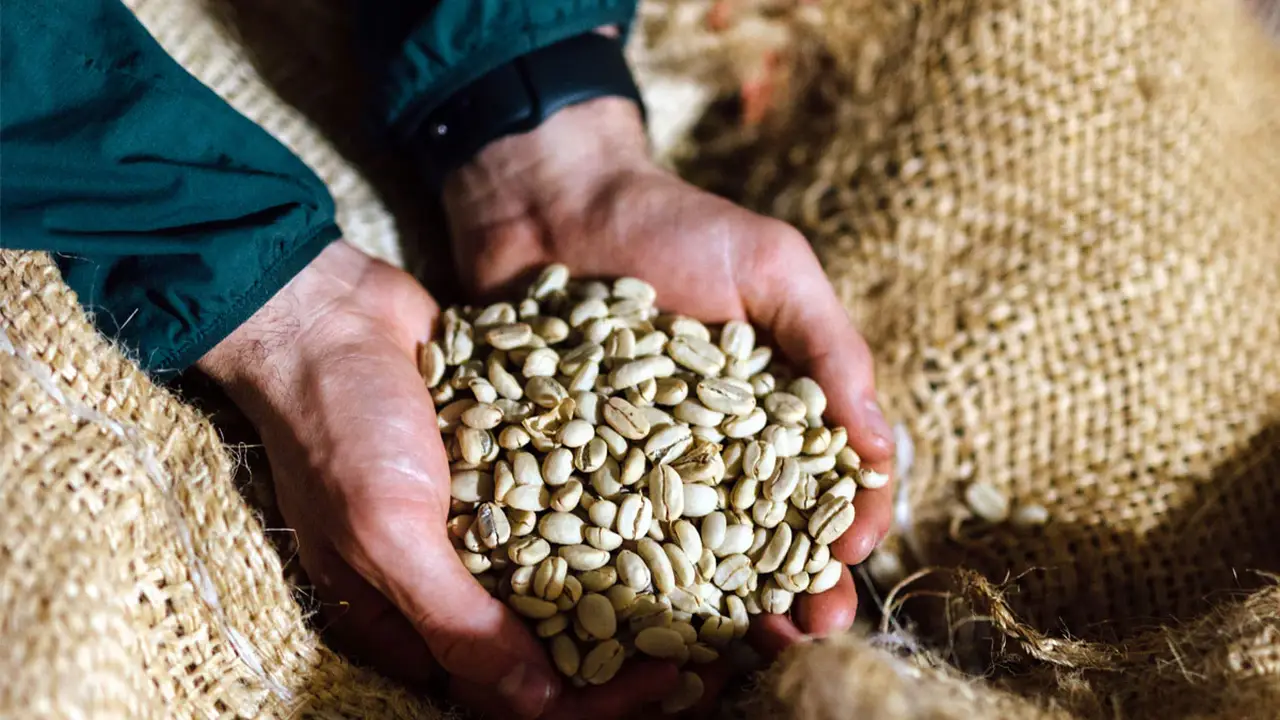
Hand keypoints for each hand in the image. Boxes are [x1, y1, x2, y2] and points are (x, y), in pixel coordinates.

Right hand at [199, 241, 677, 717]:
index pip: (513, 693)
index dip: (595, 700)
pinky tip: (681, 506)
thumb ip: (454, 618)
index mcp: (413, 619)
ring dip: (638, 585)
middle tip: (715, 646)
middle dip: (632, 650)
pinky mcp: (508, 467)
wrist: (325, 313)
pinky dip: (618, 513)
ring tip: (713, 582)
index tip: (668, 679)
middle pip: (556, 643)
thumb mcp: (387, 531)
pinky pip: (570, 503)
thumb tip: (535, 703)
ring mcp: (485, 522)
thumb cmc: (339, 425)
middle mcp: (455, 580)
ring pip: (573, 575)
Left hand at [443, 98, 896, 705]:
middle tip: (800, 632)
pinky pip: (598, 532)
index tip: (848, 558)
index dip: (845, 525)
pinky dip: (619, 577)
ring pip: (687, 553)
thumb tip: (878, 446)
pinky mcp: (571, 470)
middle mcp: (712, 449)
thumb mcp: (769, 267)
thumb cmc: (672, 224)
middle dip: (789, 588)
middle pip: (762, 535)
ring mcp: (639, 466)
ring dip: (716, 604)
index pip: (824, 481)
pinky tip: (633, 616)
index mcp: (773, 408)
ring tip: (733, 644)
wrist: (551, 204)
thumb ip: (828, 347)